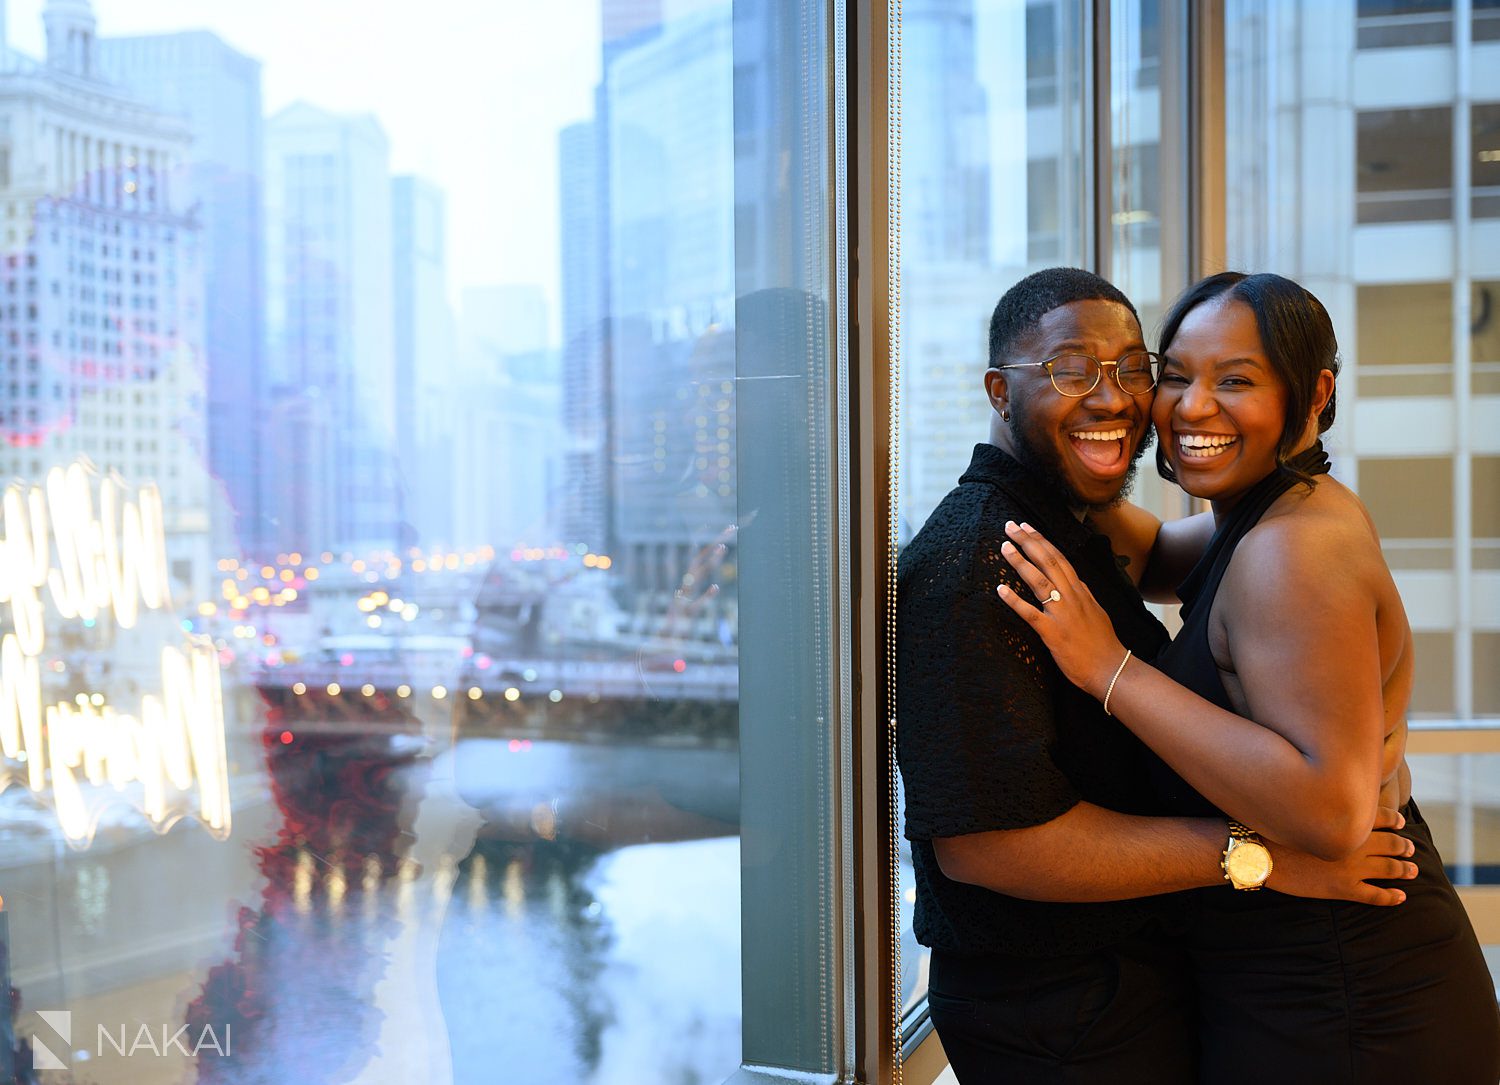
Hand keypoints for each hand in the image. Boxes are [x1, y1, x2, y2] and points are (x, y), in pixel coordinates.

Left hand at [994, 520, 1125, 697]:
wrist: (1111, 669)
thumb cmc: (1103, 643)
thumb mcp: (1096, 611)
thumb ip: (1084, 595)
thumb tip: (1076, 581)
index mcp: (1080, 591)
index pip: (1059, 559)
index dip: (1042, 541)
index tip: (1027, 527)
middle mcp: (1072, 597)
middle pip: (1048, 562)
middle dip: (1028, 542)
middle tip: (1010, 526)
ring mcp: (1062, 614)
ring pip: (1039, 581)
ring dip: (1020, 562)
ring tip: (1004, 547)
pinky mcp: (1053, 633)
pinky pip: (1030, 613)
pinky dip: (1014, 600)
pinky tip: (1000, 589)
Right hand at [1265, 807, 1415, 905]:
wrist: (1260, 854)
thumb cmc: (1274, 830)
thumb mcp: (1301, 811)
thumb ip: (1321, 808)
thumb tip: (1328, 803)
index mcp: (1344, 823)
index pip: (1378, 817)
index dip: (1393, 820)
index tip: (1401, 822)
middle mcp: (1354, 844)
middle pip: (1390, 844)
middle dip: (1404, 847)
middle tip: (1411, 849)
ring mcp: (1351, 869)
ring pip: (1389, 869)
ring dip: (1404, 870)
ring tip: (1413, 871)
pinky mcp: (1343, 889)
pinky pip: (1375, 895)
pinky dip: (1391, 897)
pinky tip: (1400, 897)